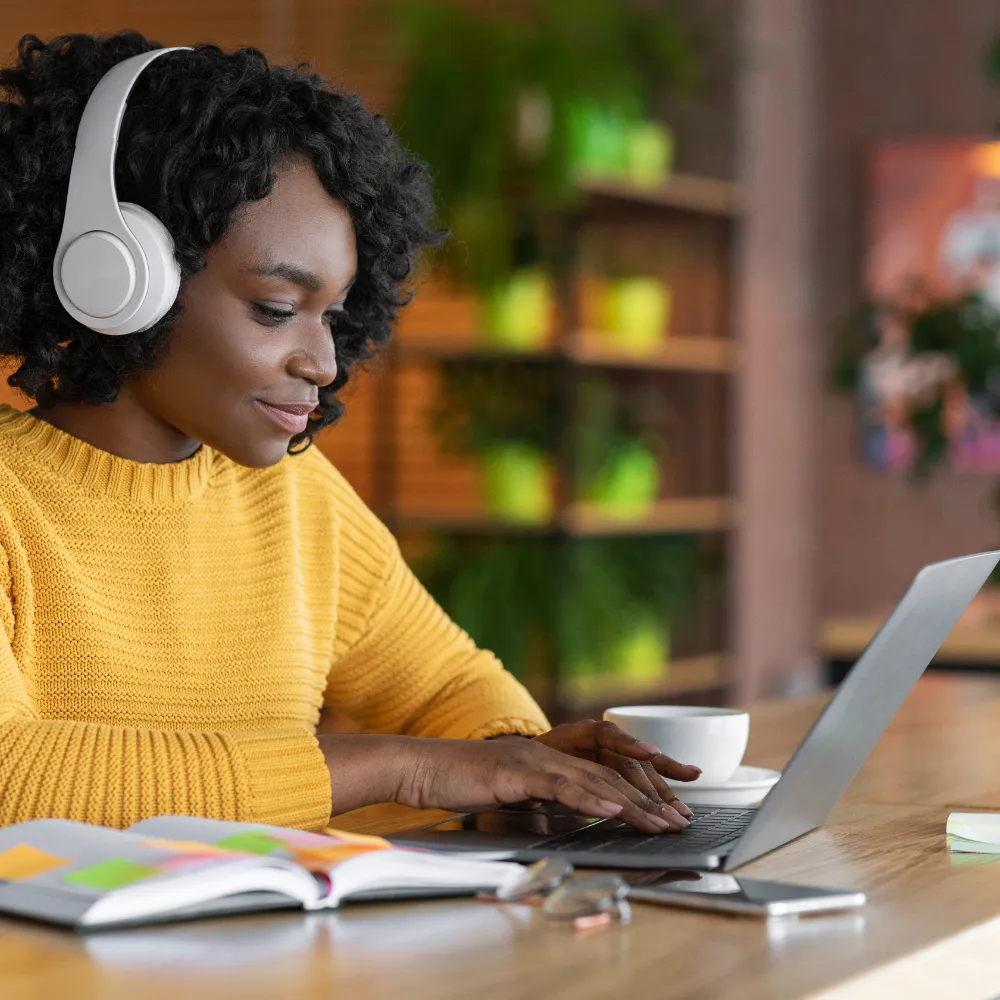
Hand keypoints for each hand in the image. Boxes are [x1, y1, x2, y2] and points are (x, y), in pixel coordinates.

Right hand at [394, 734, 690, 833]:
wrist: (418, 767)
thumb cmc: (456, 784)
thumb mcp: (505, 797)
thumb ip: (535, 804)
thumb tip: (560, 822)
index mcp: (547, 758)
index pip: (602, 774)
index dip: (638, 791)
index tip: (666, 810)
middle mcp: (546, 752)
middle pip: (608, 774)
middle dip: (648, 798)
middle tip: (680, 819)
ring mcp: (533, 758)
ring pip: (592, 779)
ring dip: (631, 802)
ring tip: (660, 821)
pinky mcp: (516, 771)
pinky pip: (560, 784)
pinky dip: (589, 797)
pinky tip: (612, 808)